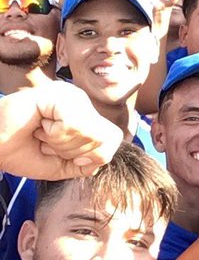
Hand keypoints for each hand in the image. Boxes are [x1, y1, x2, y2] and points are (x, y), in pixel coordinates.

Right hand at [0, 81, 123, 179]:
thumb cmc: (22, 151)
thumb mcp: (62, 165)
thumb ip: (87, 164)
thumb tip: (101, 159)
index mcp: (86, 115)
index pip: (114, 138)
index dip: (94, 155)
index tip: (67, 155)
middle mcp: (81, 101)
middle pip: (104, 137)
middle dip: (75, 151)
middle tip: (49, 142)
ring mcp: (69, 95)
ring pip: (90, 132)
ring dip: (61, 143)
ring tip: (41, 133)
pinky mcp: (56, 94)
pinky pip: (72, 124)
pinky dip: (54, 134)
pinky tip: (38, 125)